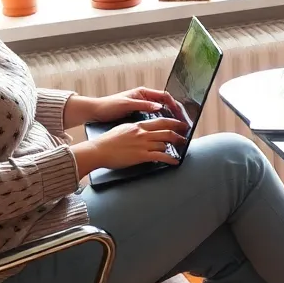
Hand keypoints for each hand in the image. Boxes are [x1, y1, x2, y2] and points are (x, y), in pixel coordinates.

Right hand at [71, 117, 186, 172]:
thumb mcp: (122, 129)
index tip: (180, 124)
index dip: (173, 122)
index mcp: (138, 125)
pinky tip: (175, 161)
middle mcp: (142, 133)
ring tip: (181, 149)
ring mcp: (143, 144)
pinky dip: (170, 159)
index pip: (160, 121)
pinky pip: (160, 156)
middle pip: (167, 130)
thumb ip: (134, 129)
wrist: (98, 150)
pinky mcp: (141, 155)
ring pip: (165, 143)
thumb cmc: (107, 141)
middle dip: (179, 133)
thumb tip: (141, 130)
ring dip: (174, 146)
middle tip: (185, 135)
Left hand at [78, 87, 184, 124]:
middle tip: (182, 122)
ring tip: (176, 127)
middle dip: (175, 112)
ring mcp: (142, 105)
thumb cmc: (109, 106)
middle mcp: (144, 97)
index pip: (165, 96)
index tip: (179, 114)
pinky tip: (164, 129)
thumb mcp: (127, 105)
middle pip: (165, 103)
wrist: (95, 112)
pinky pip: (154, 116)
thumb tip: (160, 106)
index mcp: (143, 92)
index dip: (174, 104)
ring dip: (169, 117)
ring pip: (161, 110)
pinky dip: (161, 121)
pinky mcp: (139, 113)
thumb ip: (143, 105)